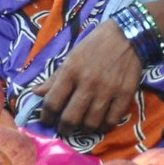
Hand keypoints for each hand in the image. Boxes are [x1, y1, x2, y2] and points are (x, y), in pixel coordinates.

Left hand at [39, 22, 141, 137]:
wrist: (128, 35)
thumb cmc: (95, 45)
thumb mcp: (71, 56)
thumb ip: (55, 77)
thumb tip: (36, 93)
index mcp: (71, 70)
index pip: (52, 102)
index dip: (46, 116)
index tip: (47, 120)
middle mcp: (88, 82)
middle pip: (71, 118)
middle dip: (64, 128)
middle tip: (64, 129)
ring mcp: (108, 90)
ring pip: (91, 123)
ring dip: (83, 128)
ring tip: (82, 126)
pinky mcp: (125, 94)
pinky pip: (112, 120)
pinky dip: (104, 127)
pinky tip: (100, 123)